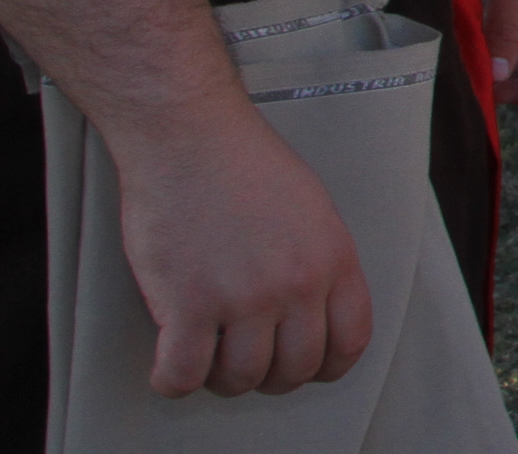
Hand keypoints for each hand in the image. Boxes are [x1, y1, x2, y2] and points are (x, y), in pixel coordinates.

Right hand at [112, 111, 370, 397]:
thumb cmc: (245, 165)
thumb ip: (319, 262)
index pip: (350, 342)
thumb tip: (314, 314)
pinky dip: (171, 381)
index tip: (306, 367)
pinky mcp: (187, 304)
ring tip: (207, 358)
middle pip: (295, 370)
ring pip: (241, 379)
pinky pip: (182, 376)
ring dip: (221, 379)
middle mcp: (296, 284)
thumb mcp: (313, 209)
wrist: (190, 136)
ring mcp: (243, 297)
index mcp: (333, 259)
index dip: (326, 366)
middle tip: (247, 361)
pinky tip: (168, 366)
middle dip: (271, 377)